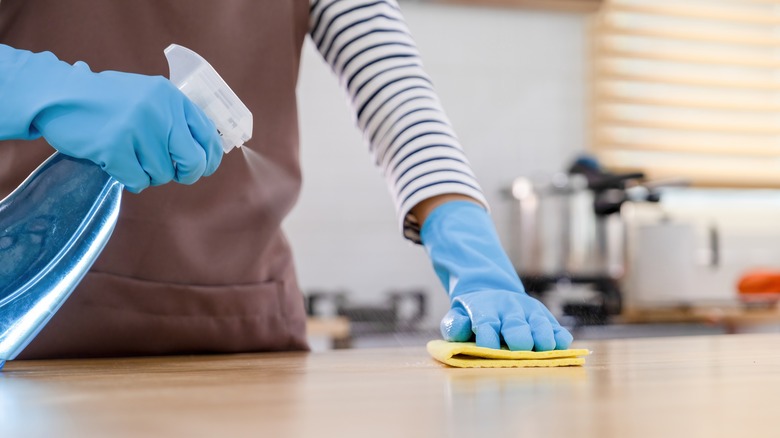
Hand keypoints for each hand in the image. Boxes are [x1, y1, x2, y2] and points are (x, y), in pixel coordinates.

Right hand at [0, 44, 221, 192]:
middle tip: (172, 173)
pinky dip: (130, 179)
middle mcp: (160, 111)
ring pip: (162, 174)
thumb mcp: (149, 96)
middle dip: (186, 174)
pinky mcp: (115, 147)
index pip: (209, 135)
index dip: (210, 158)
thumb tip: (203, 151)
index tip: (204, 167)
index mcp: (172, 97)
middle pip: (193, 162)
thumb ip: (175, 117)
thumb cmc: (107, 100)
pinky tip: (118, 165)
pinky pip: (137, 180)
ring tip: (131, 157)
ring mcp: (137, 129)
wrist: (60, 95)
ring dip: (149, 174)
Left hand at [420, 200, 572, 350]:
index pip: (486, 323)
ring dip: (542, 335)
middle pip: (515, 324)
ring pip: (538, 323)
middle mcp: (508, 307)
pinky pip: (555, 325)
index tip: (489, 350)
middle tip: (520, 349)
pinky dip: (559, 335)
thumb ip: (455, 325)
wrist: (489, 292)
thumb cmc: (471, 314)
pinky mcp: (544, 316)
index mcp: (484, 309)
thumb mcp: (456, 316)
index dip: (488, 338)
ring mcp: (528, 311)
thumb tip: (463, 329)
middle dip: (518, 337)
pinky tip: (561, 343)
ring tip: (545, 348)